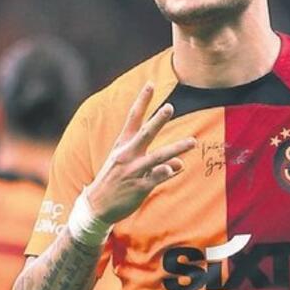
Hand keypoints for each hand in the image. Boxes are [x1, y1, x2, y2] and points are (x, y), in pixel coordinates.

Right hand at [86, 82, 195, 224]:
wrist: (96, 205)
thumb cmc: (114, 180)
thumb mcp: (128, 165)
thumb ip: (156, 162)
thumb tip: (179, 164)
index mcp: (123, 145)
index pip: (133, 118)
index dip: (142, 101)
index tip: (150, 84)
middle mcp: (127, 155)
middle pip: (145, 134)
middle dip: (157, 120)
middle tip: (169, 107)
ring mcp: (133, 171)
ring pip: (157, 157)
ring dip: (175, 148)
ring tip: (192, 142)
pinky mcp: (139, 186)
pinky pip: (156, 177)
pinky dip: (167, 171)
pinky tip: (177, 167)